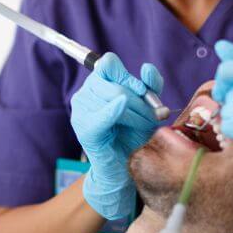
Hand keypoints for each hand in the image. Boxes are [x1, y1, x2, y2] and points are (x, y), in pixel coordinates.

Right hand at [70, 52, 162, 218]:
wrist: (126, 168)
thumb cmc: (133, 135)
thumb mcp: (146, 107)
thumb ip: (150, 86)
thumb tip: (147, 68)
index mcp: (98, 83)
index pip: (109, 64)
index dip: (128, 76)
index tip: (143, 93)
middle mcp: (85, 93)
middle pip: (116, 84)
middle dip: (139, 101)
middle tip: (151, 118)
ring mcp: (82, 111)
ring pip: (115, 98)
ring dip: (137, 114)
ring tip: (142, 127)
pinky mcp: (85, 128)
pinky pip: (101, 115)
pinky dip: (112, 111)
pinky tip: (121, 108)